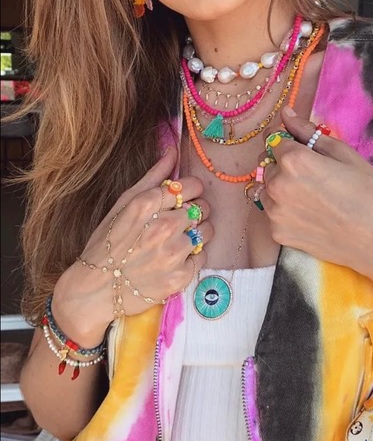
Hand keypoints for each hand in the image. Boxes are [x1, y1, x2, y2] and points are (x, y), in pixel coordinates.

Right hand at [52, 147, 212, 345]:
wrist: (96, 290)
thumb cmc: (106, 245)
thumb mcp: (123, 205)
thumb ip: (152, 177)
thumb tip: (173, 150)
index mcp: (147, 204)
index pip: (192, 186)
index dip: (191, 192)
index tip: (184, 199)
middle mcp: (163, 226)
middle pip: (203, 208)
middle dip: (194, 213)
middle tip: (178, 224)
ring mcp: (173, 253)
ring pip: (207, 232)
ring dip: (196, 235)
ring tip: (176, 242)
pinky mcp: (181, 276)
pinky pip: (202, 257)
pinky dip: (192, 258)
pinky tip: (173, 261)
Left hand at [261, 108, 372, 295]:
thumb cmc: (370, 195)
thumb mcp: (345, 155)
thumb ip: (309, 133)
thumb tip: (286, 114)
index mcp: (294, 160)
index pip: (273, 139)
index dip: (287, 140)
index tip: (300, 146)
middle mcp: (277, 185)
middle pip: (267, 165)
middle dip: (283, 165)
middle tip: (313, 176)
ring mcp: (275, 213)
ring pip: (266, 190)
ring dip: (280, 188)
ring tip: (311, 197)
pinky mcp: (278, 235)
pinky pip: (272, 214)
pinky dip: (285, 211)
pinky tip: (311, 215)